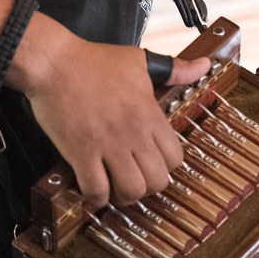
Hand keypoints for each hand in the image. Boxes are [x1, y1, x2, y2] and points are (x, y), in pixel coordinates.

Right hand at [23, 36, 209, 207]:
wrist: (53, 61)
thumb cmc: (94, 60)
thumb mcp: (140, 60)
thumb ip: (175, 68)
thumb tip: (205, 64)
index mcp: (149, 113)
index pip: (176, 158)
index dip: (166, 165)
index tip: (152, 161)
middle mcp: (132, 132)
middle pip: (157, 180)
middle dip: (148, 185)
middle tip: (134, 177)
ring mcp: (106, 144)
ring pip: (131, 190)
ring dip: (125, 195)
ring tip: (115, 186)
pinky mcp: (80, 152)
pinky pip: (96, 189)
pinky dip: (96, 197)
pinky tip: (94, 188)